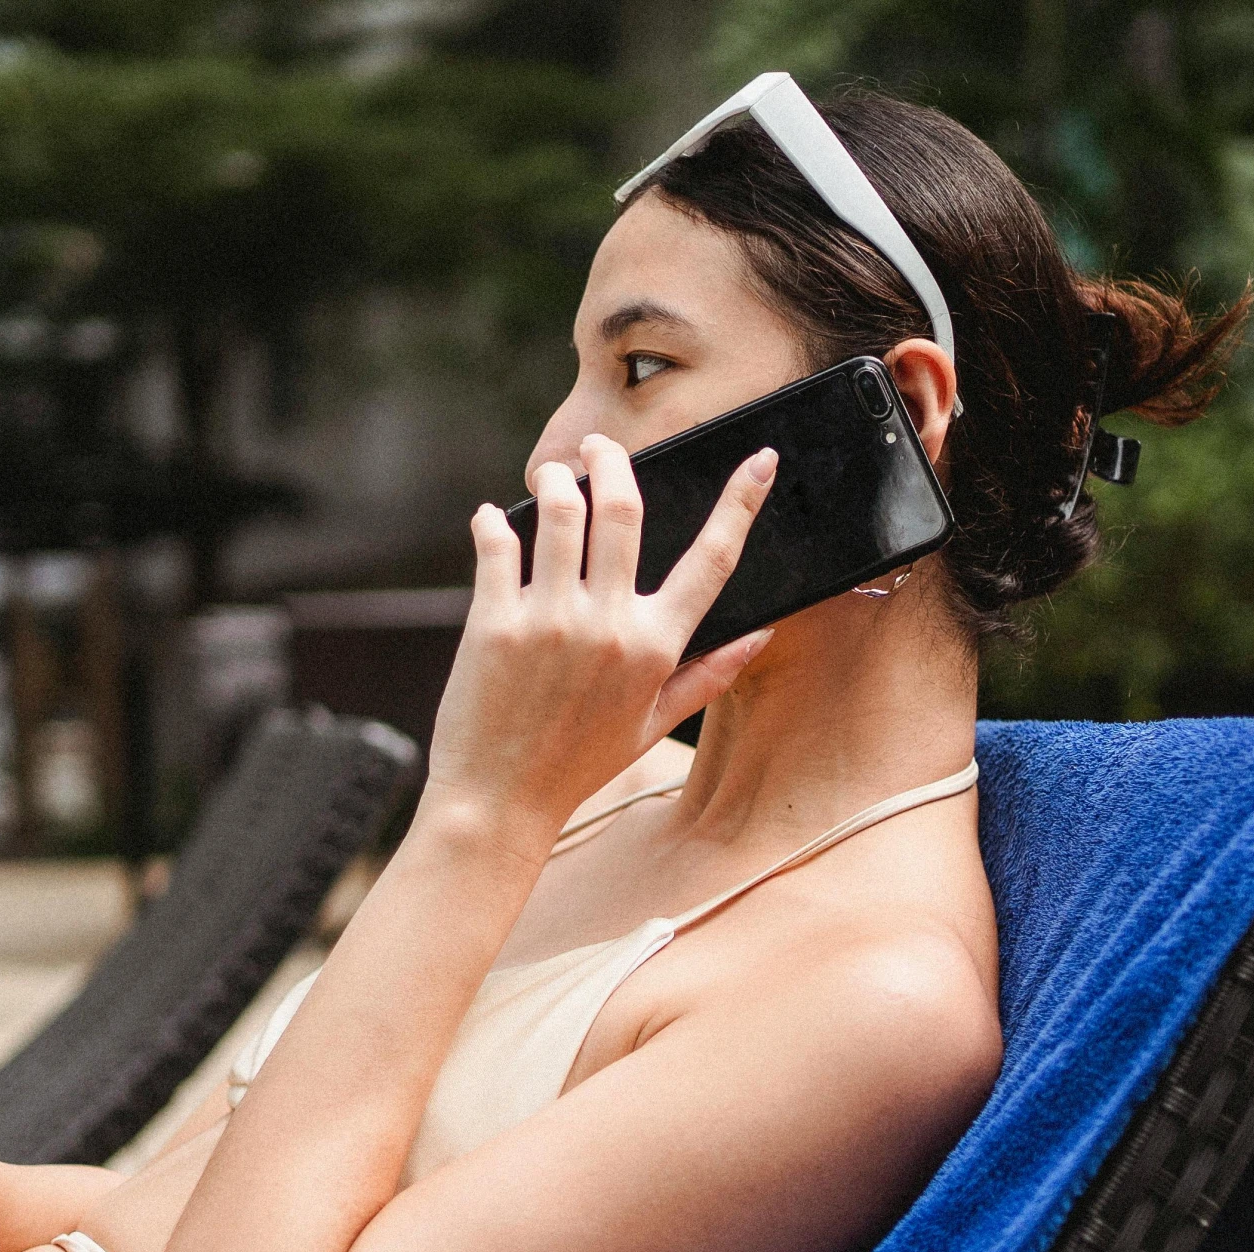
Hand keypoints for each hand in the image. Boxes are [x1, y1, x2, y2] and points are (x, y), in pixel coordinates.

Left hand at [426, 433, 775, 836]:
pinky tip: (492, 520)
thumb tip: (759, 635)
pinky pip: (497, 545)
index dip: (741, 504)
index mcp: (655, 648)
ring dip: (554, 480)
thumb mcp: (653, 726)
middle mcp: (608, 626)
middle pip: (623, 508)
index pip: (712, 561)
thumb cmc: (578, 765)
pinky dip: (492, 521)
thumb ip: (707, 675)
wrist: (498, 802)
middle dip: (612, 461)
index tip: (760, 460)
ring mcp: (550, 621)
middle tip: (599, 447)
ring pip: (560, 512)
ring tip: (550, 476)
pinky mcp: (493, 623)